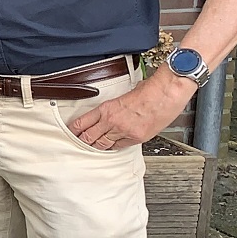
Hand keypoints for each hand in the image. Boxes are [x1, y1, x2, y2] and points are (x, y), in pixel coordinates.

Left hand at [67, 70, 193, 149]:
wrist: (166, 94)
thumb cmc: (149, 90)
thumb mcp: (123, 95)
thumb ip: (113, 105)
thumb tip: (109, 112)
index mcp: (106, 108)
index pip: (82, 123)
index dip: (74, 130)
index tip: (70, 133)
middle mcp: (112, 121)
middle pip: (89, 137)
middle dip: (82, 141)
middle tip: (77, 144)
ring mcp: (124, 131)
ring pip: (102, 144)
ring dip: (96, 146)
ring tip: (90, 147)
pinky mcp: (136, 138)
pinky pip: (119, 146)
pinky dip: (113, 147)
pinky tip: (109, 147)